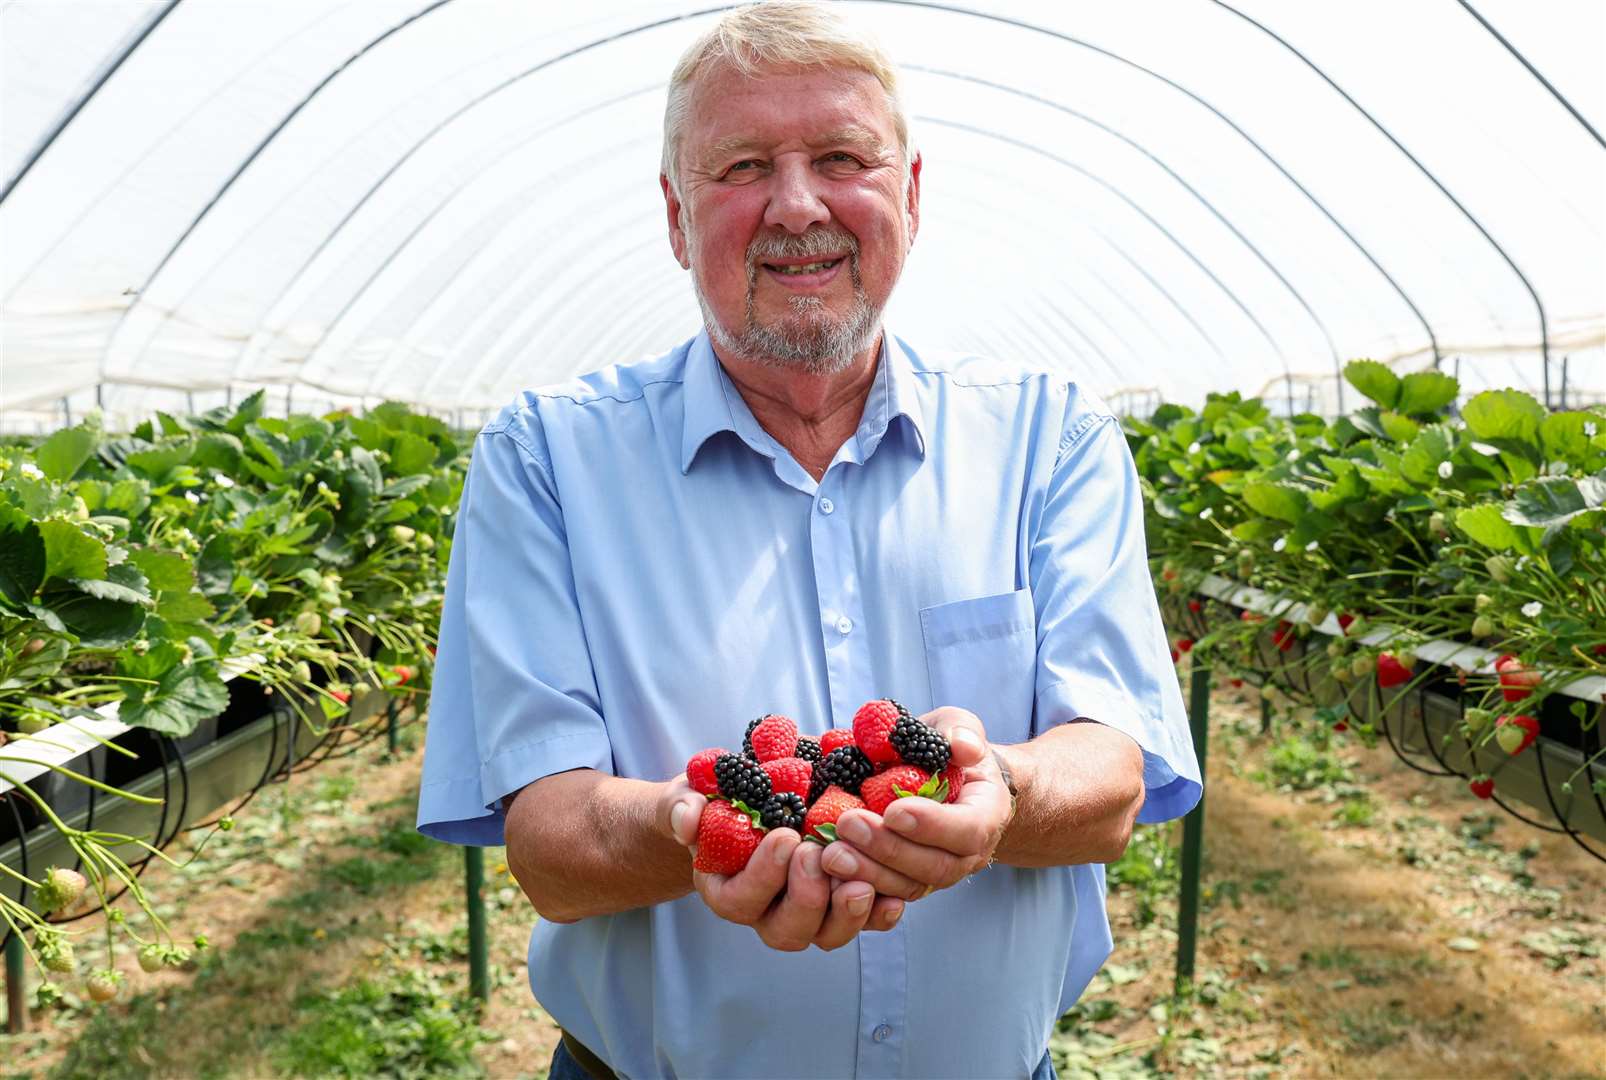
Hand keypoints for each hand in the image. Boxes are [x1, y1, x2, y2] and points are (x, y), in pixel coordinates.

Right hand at [659, 778, 903, 949]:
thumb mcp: (691, 797)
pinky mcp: (841, 903)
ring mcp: (808, 912)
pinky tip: (893, 896)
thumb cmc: (717, 802)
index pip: (741, 899)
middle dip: (806, 897)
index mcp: (727, 889)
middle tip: (819, 855)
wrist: (750, 804)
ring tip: (861, 883)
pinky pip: (863, 922)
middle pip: (786, 930)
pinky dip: (879, 914)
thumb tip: (687, 821)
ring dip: (846, 914)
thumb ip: (683, 808)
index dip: (763, 876)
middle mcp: (766, 912)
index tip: (784, 838)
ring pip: (827, 934)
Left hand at [820, 706, 1013, 897]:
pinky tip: (828, 870)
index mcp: (986, 813)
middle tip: (848, 825)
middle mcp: (966, 853)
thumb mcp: (958, 727)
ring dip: (868, 872)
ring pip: (908, 886)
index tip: (894, 810)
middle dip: (889, 849)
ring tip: (831, 852)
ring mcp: (937, 872)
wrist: (945, 778)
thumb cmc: (949, 750)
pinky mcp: (908, 881)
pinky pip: (887, 894)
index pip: (969, 830)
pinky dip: (858, 885)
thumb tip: (963, 747)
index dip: (932, 825)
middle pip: (934, 866)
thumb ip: (962, 732)